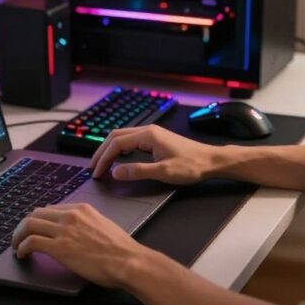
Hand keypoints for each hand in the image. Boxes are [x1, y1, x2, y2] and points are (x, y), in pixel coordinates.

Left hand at [11, 203, 149, 287]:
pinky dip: (22, 247)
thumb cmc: (121, 250)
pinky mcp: (59, 248)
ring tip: (16, 246)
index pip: (50, 209)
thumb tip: (77, 233)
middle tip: (20, 237)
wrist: (127, 261)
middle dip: (24, 226)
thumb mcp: (103, 226)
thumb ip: (87, 224)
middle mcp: (70, 216)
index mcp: (81, 209)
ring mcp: (64, 231)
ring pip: (29, 225)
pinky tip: (22, 254)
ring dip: (18, 235)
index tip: (34, 228)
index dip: (39, 220)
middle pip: (36, 214)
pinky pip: (31, 242)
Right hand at [89, 125, 216, 183]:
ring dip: (110, 149)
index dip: (103, 159)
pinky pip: (131, 140)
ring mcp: (152, 134)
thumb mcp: (163, 172)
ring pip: (122, 137)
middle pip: (116, 136)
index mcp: (148, 136)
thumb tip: (115, 172)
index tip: (97, 173)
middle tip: (93, 168)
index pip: (116, 144)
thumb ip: (137, 171)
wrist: (211, 160)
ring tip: (102, 164)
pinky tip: (118, 159)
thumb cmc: (191, 166)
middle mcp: (148, 131)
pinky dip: (120, 149)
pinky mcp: (155, 139)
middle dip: (102, 152)